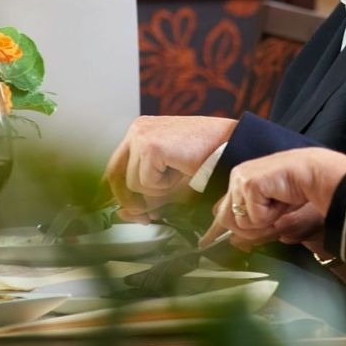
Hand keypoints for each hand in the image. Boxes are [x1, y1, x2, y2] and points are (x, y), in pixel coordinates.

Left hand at [103, 115, 236, 221]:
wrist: (230, 143)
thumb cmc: (205, 158)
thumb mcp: (169, 180)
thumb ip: (146, 197)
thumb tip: (122, 214)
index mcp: (141, 131)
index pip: (116, 167)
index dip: (120, 194)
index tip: (131, 212)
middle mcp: (138, 129)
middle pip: (115, 174)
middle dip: (129, 200)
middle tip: (146, 217)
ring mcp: (142, 135)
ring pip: (132, 183)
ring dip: (156, 190)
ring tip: (178, 175)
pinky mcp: (150, 146)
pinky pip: (146, 182)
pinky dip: (164, 186)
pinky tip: (180, 170)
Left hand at [201, 147, 345, 248]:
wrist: (314, 174)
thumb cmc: (298, 189)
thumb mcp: (271, 209)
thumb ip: (253, 223)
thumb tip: (234, 241)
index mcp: (242, 180)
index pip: (222, 209)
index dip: (214, 229)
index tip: (204, 243)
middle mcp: (237, 178)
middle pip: (227, 221)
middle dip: (251, 230)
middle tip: (273, 220)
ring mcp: (240, 179)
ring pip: (241, 223)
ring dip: (264, 222)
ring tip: (278, 205)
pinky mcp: (249, 184)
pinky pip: (254, 217)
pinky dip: (271, 215)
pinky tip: (280, 199)